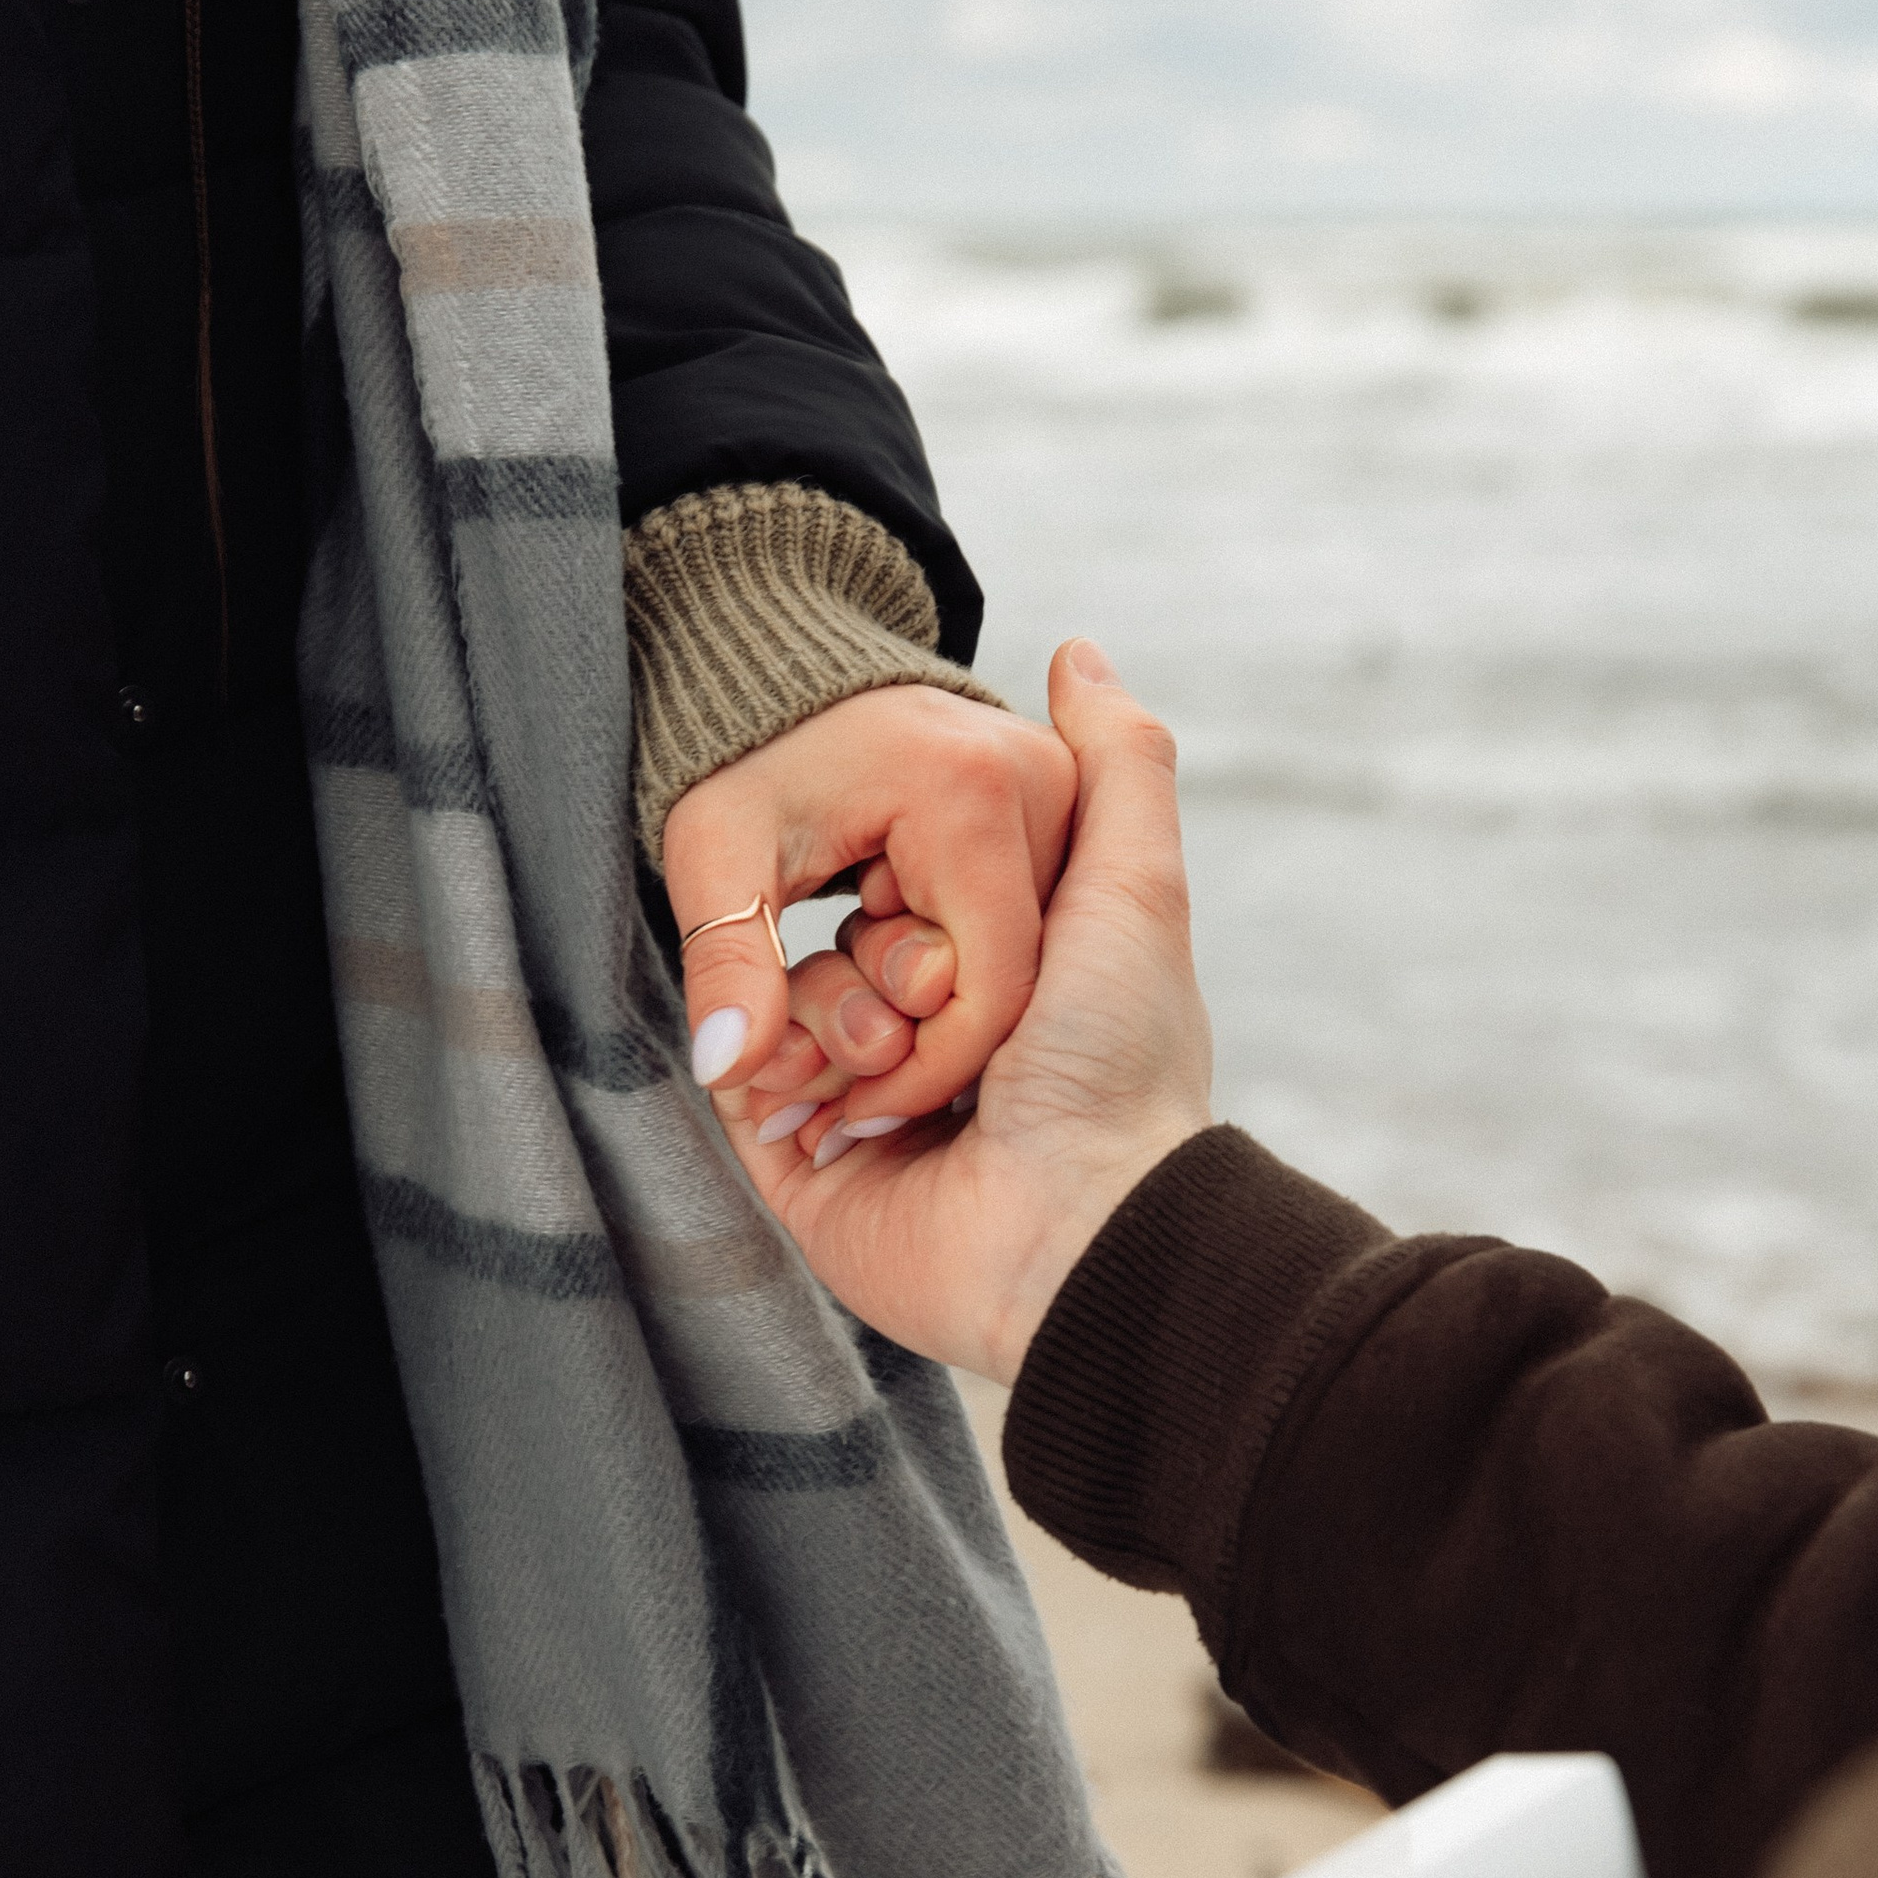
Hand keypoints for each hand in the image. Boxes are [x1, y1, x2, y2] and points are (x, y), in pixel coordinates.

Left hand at [663, 683, 1076, 1132]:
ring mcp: (1062, 789)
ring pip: (1028, 961)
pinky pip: (1030, 926)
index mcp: (969, 790)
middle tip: (828, 1042)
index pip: (992, 987)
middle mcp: (1041, 781)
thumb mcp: (715, 857)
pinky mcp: (1061, 802)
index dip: (926, 1068)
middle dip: (921, 1033)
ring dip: (938, 997)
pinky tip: (892, 954)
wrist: (783, 667)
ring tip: (854, 978)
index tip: (854, 1102)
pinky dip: (961, 960)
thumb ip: (727, 965)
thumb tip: (731, 1071)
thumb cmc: (745, 760)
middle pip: (1014, 979)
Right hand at [703, 642, 1213, 1377]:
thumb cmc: (1113, 1058)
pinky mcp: (805, 1171)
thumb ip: (1118, 764)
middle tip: (923, 992)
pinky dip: (777, 1071)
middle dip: (869, 954)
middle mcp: (935, 1045)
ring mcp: (864, 1110)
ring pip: (787, 1004)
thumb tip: (1077, 651)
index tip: (928, 883)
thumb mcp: (1133, 885)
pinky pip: (745, 1084)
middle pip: (842, 941)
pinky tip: (823, 1093)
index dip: (913, 878)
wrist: (1074, 1226)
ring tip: (881, 1069)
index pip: (914, 891)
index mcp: (1010, 987)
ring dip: (828, 1019)